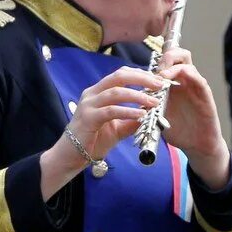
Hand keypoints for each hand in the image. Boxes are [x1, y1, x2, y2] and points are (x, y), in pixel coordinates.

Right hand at [39, 64, 160, 199]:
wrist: (71, 156)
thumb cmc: (93, 140)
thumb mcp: (117, 128)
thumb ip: (131, 121)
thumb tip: (151, 115)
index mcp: (99, 92)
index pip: (121, 74)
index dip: (140, 74)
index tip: (158, 80)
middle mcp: (92, 94)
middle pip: (119, 76)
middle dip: (142, 79)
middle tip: (159, 85)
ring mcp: (89, 105)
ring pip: (116, 92)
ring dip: (138, 96)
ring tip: (154, 102)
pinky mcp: (88, 118)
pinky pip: (111, 111)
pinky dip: (127, 112)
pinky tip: (140, 115)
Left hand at [155, 47, 230, 188]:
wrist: (197, 145)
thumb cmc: (178, 130)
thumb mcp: (157, 115)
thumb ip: (146, 104)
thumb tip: (126, 101)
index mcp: (173, 83)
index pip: (166, 61)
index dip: (154, 61)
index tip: (143, 71)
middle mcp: (185, 80)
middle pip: (177, 54)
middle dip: (164, 56)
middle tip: (154, 68)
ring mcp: (195, 84)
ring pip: (186, 60)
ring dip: (170, 63)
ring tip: (160, 75)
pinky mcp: (205, 93)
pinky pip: (196, 77)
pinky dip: (183, 74)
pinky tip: (171, 82)